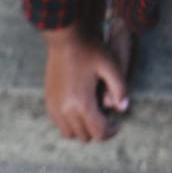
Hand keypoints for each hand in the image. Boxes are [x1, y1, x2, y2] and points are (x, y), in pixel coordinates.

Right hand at [43, 23, 128, 141]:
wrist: (65, 36)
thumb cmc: (90, 49)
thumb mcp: (111, 66)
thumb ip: (120, 89)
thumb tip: (123, 109)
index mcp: (82, 104)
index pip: (99, 133)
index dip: (111, 131)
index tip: (118, 123)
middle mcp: (65, 110)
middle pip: (85, 136)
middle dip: (98, 129)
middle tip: (107, 115)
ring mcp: (54, 106)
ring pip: (70, 133)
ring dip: (83, 127)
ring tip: (93, 112)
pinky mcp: (48, 100)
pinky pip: (59, 123)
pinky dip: (70, 122)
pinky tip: (79, 107)